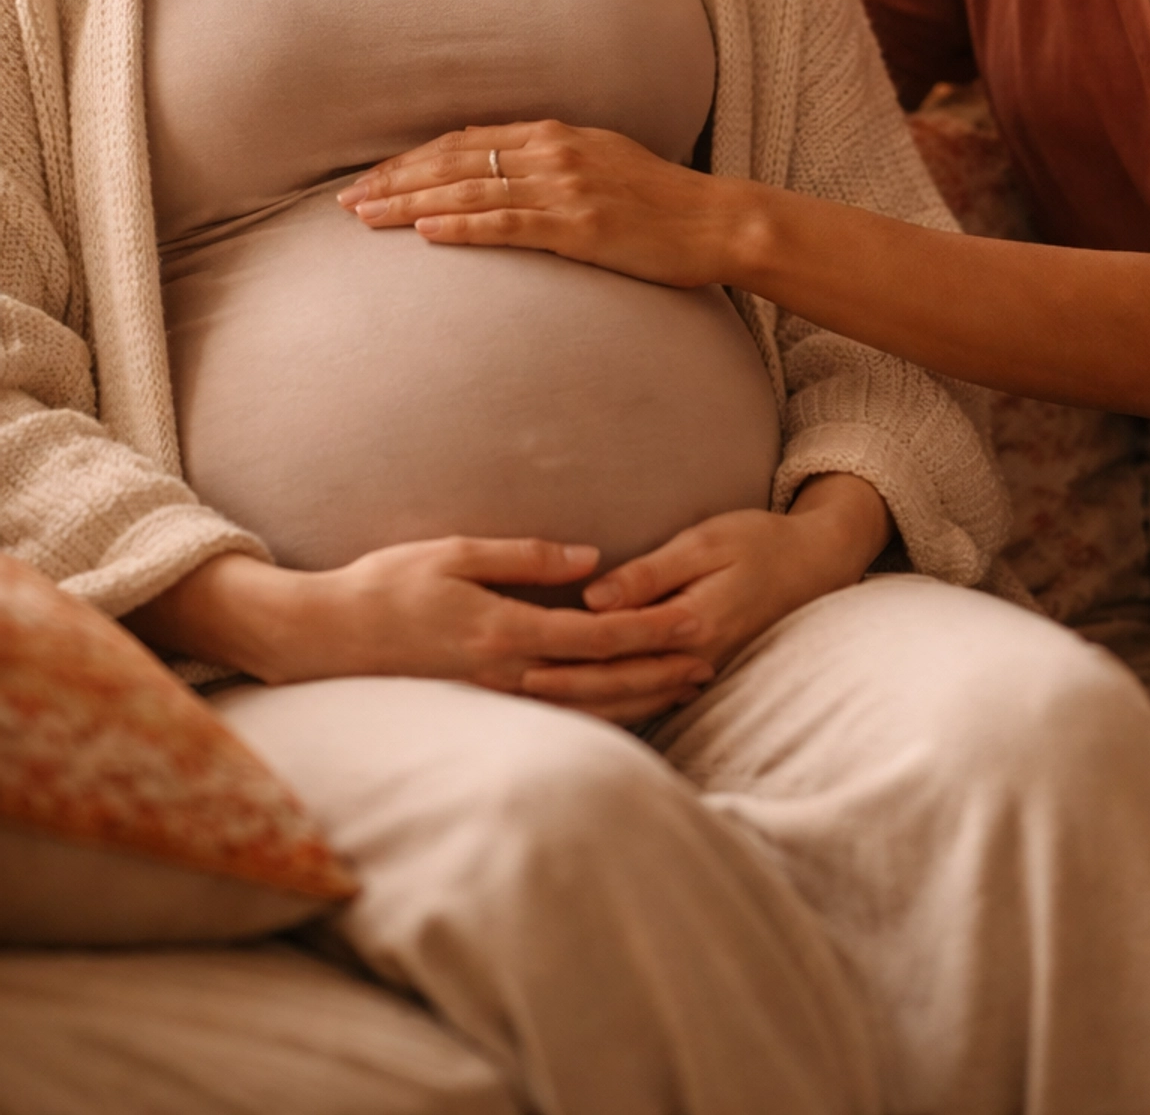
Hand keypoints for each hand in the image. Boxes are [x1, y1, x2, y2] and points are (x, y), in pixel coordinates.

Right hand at [126, 536, 718, 724]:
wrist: (324, 638)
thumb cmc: (387, 585)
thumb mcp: (456, 552)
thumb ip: (526, 557)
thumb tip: (592, 559)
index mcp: (503, 632)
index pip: (595, 639)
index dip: (649, 635)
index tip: (693, 627)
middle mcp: (506, 674)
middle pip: (600, 682)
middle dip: (658, 673)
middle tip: (708, 663)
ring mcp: (494, 697)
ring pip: (582, 707)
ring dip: (636, 698)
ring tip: (683, 686)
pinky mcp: (482, 706)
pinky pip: (554, 714)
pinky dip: (596, 711)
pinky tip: (625, 705)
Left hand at [339, 120, 759, 289]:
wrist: (714, 222)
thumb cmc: (659, 200)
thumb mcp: (600, 160)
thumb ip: (550, 160)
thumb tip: (499, 174)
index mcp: (555, 133)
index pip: (465, 142)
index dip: (412, 159)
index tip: (372, 177)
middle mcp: (553, 152)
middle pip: (455, 162)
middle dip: (395, 180)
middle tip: (346, 201)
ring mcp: (566, 188)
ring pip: (470, 192)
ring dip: (411, 205)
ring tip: (366, 218)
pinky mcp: (579, 227)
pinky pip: (508, 225)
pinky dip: (462, 228)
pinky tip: (425, 234)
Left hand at [521, 475, 893, 706]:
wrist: (816, 563)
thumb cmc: (759, 540)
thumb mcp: (705, 541)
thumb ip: (650, 573)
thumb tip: (594, 597)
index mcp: (692, 622)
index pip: (616, 644)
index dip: (567, 651)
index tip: (522, 654)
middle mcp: (695, 657)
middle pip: (618, 684)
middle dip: (564, 691)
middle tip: (510, 691)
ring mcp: (702, 670)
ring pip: (634, 701)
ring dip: (585, 707)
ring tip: (534, 708)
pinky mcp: (703, 672)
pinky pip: (653, 700)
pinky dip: (618, 708)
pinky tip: (587, 711)